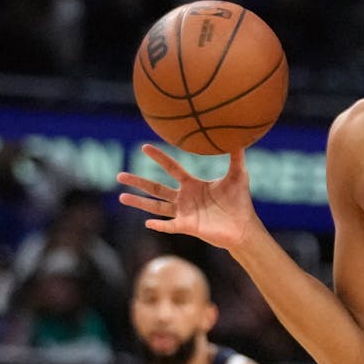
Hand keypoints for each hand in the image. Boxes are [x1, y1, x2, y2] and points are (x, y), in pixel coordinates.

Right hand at [118, 144, 260, 249]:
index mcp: (192, 185)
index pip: (172, 168)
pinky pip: (170, 226)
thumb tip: (238, 136)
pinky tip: (147, 223)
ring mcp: (184, 213)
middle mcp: (184, 198)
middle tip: (119, 175)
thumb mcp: (238, 176)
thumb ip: (236, 156)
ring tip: (121, 196)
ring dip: (139, 202)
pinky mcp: (188, 227)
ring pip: (156, 207)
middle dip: (138, 181)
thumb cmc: (240, 202)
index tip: (144, 147)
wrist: (244, 227)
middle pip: (156, 188)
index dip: (159, 157)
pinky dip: (160, 225)